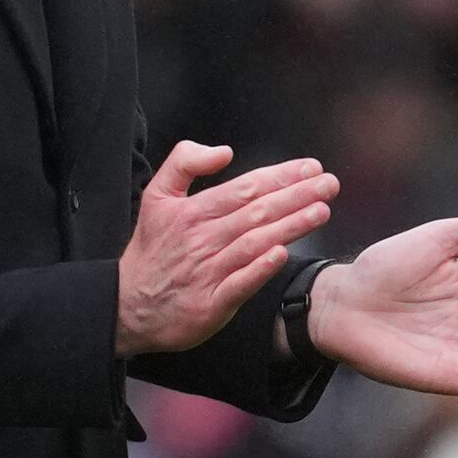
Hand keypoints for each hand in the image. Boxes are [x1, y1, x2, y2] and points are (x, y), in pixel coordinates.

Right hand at [116, 142, 337, 355]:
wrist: (128, 306)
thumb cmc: (151, 252)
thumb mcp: (155, 196)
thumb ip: (184, 163)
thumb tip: (223, 151)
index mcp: (193, 212)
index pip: (245, 188)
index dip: (280, 176)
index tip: (311, 167)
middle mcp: (202, 239)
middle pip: (256, 212)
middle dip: (296, 195)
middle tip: (329, 183)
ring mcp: (208, 272)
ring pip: (255, 243)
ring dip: (290, 226)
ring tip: (321, 211)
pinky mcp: (211, 304)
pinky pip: (240, 283)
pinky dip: (260, 269)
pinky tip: (282, 255)